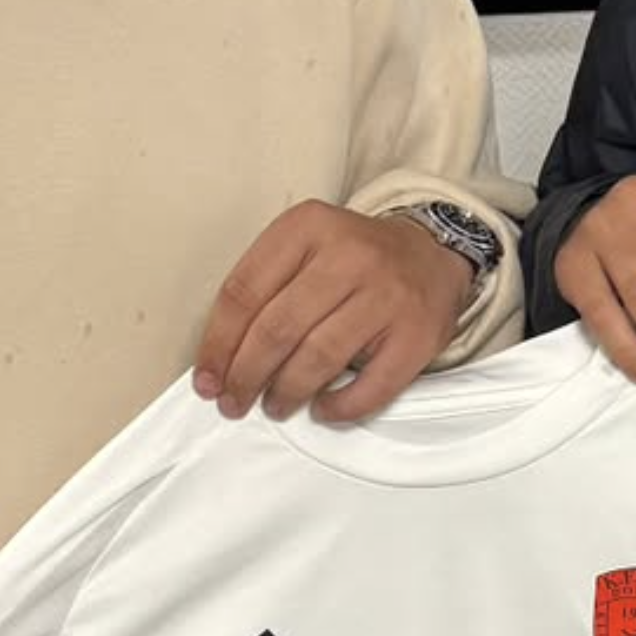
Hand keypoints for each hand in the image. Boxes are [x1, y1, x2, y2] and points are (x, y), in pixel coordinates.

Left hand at [192, 201, 470, 423]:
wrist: (430, 252)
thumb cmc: (351, 259)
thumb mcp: (304, 244)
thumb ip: (263, 287)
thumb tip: (220, 361)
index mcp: (308, 227)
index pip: (244, 292)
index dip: (218, 344)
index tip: (206, 379)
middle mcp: (350, 255)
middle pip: (277, 329)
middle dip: (246, 376)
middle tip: (233, 401)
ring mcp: (387, 295)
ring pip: (318, 358)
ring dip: (286, 393)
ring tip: (275, 406)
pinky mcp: (418, 333)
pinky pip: (371, 386)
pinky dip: (340, 407)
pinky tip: (323, 409)